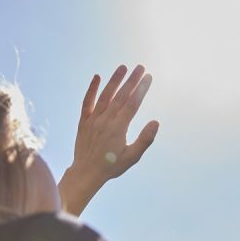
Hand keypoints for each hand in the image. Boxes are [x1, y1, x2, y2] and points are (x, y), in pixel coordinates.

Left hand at [58, 64, 158, 215]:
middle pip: (121, 96)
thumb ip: (145, 139)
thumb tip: (156, 122)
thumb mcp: (132, 157)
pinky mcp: (83, 121)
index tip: (148, 77)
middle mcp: (105, 121)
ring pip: (105, 96)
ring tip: (123, 67)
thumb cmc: (111, 166)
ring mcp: (93, 120)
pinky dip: (92, 89)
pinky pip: (87, 102)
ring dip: (114, 80)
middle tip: (140, 67)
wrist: (86, 173)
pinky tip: (97, 77)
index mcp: (118, 128)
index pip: (132, 104)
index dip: (141, 89)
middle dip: (131, 80)